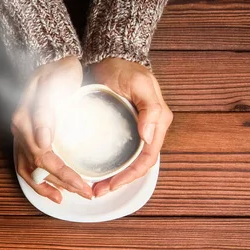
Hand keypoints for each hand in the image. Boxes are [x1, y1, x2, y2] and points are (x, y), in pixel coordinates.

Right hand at [13, 56, 92, 202]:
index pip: (44, 157)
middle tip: (85, 193)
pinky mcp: (27, 135)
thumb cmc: (57, 72)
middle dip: (61, 183)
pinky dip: (40, 179)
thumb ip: (45, 112)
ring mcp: (21, 134)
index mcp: (25, 122)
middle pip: (36, 168)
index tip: (84, 184)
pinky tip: (55, 187)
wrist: (53, 59)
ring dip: (46, 186)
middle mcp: (20, 131)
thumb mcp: (54, 84)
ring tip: (65, 197)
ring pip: (27, 170)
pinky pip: (28, 164)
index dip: (64, 174)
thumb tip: (43, 140)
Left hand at [89, 58, 172, 197]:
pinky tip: (91, 171)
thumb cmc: (126, 69)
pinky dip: (105, 165)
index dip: (129, 176)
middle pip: (135, 166)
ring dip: (111, 178)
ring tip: (93, 188)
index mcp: (157, 124)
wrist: (111, 57)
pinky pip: (116, 153)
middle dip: (118, 183)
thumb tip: (148, 136)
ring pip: (125, 163)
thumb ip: (149, 109)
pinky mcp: (119, 129)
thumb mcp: (139, 84)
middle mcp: (147, 131)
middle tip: (96, 192)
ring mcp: (133, 131)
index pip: (146, 160)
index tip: (110, 186)